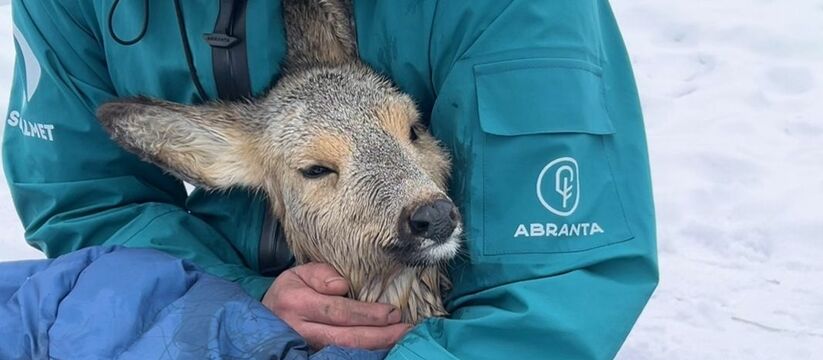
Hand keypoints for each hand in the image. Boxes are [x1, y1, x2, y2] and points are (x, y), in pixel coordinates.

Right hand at [262, 262, 411, 348]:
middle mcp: (301, 329)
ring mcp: (306, 346)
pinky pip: (341, 356)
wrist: (268, 315)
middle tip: (405, 328)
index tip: (392, 312)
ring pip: (345, 351)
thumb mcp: (300, 272)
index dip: (367, 314)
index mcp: (298, 303)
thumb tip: (342, 286)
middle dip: (379, 334)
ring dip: (376, 346)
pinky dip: (364, 353)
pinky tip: (383, 346)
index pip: (338, 311)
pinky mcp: (312, 355)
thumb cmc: (290, 291)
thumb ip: (322, 274)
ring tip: (400, 337)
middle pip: (346, 336)